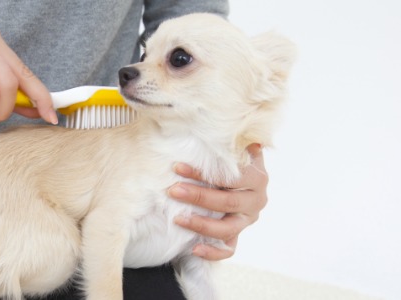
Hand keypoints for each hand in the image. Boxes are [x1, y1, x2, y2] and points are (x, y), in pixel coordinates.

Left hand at [169, 144, 267, 259]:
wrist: (232, 181)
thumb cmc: (224, 161)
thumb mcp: (228, 149)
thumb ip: (228, 141)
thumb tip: (225, 120)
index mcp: (257, 176)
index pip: (231, 176)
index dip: (204, 173)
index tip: (177, 167)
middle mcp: (256, 200)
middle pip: (227, 202)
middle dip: (198, 197)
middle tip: (173, 191)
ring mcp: (247, 220)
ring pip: (227, 229)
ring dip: (201, 225)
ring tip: (178, 219)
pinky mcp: (238, 236)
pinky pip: (229, 249)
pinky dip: (212, 252)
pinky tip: (194, 249)